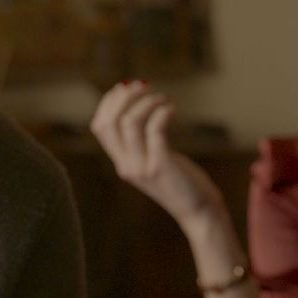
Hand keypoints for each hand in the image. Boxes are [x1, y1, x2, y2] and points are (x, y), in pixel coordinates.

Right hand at [90, 81, 228, 229]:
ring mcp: (141, 166)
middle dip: (124, 97)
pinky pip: (154, 130)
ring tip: (164, 99)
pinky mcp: (160, 166)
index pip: (99, 126)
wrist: (198, 211)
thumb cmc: (180, 180)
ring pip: (129, 122)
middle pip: (108, 122)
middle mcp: (126, 165)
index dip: (109, 101)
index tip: (126, 87)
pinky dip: (162, 112)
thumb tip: (139, 106)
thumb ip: (142, 142)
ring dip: (147, 102)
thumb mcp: (152, 160)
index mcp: (121, 162)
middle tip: (143, 85)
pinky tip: (172, 109)